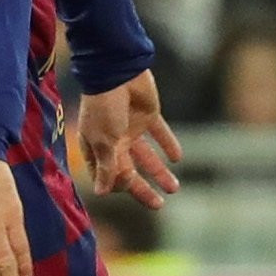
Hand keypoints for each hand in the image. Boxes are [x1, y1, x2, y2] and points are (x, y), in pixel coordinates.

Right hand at [74, 73, 183, 209]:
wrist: (117, 70)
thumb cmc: (104, 107)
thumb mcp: (105, 141)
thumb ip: (107, 168)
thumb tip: (101, 193)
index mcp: (97, 148)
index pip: (108, 175)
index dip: (118, 187)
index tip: (129, 192)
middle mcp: (114, 141)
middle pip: (130, 170)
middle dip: (143, 188)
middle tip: (159, 205)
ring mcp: (131, 128)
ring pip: (148, 156)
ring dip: (159, 172)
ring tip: (174, 188)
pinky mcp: (148, 116)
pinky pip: (160, 134)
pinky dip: (169, 145)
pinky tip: (178, 158)